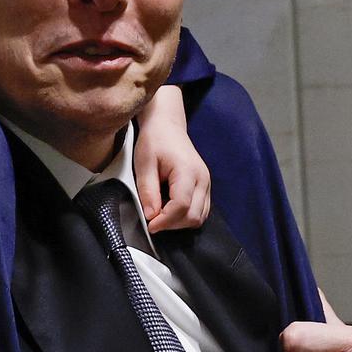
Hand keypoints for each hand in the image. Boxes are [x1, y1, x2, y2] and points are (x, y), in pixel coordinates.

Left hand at [134, 84, 210, 232]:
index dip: (165, 220)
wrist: (167, 126)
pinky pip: (200, 211)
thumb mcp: (144, 164)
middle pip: (193, 216)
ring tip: (160, 215)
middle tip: (153, 221)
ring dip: (179, 222)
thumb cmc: (155, 140)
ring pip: (199, 217)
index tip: (150, 225)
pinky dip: (185, 216)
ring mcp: (206, 183)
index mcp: (188, 171)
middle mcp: (202, 179)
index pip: (181, 205)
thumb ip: (147, 191)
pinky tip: (169, 210)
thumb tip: (151, 215)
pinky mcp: (205, 187)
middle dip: (172, 224)